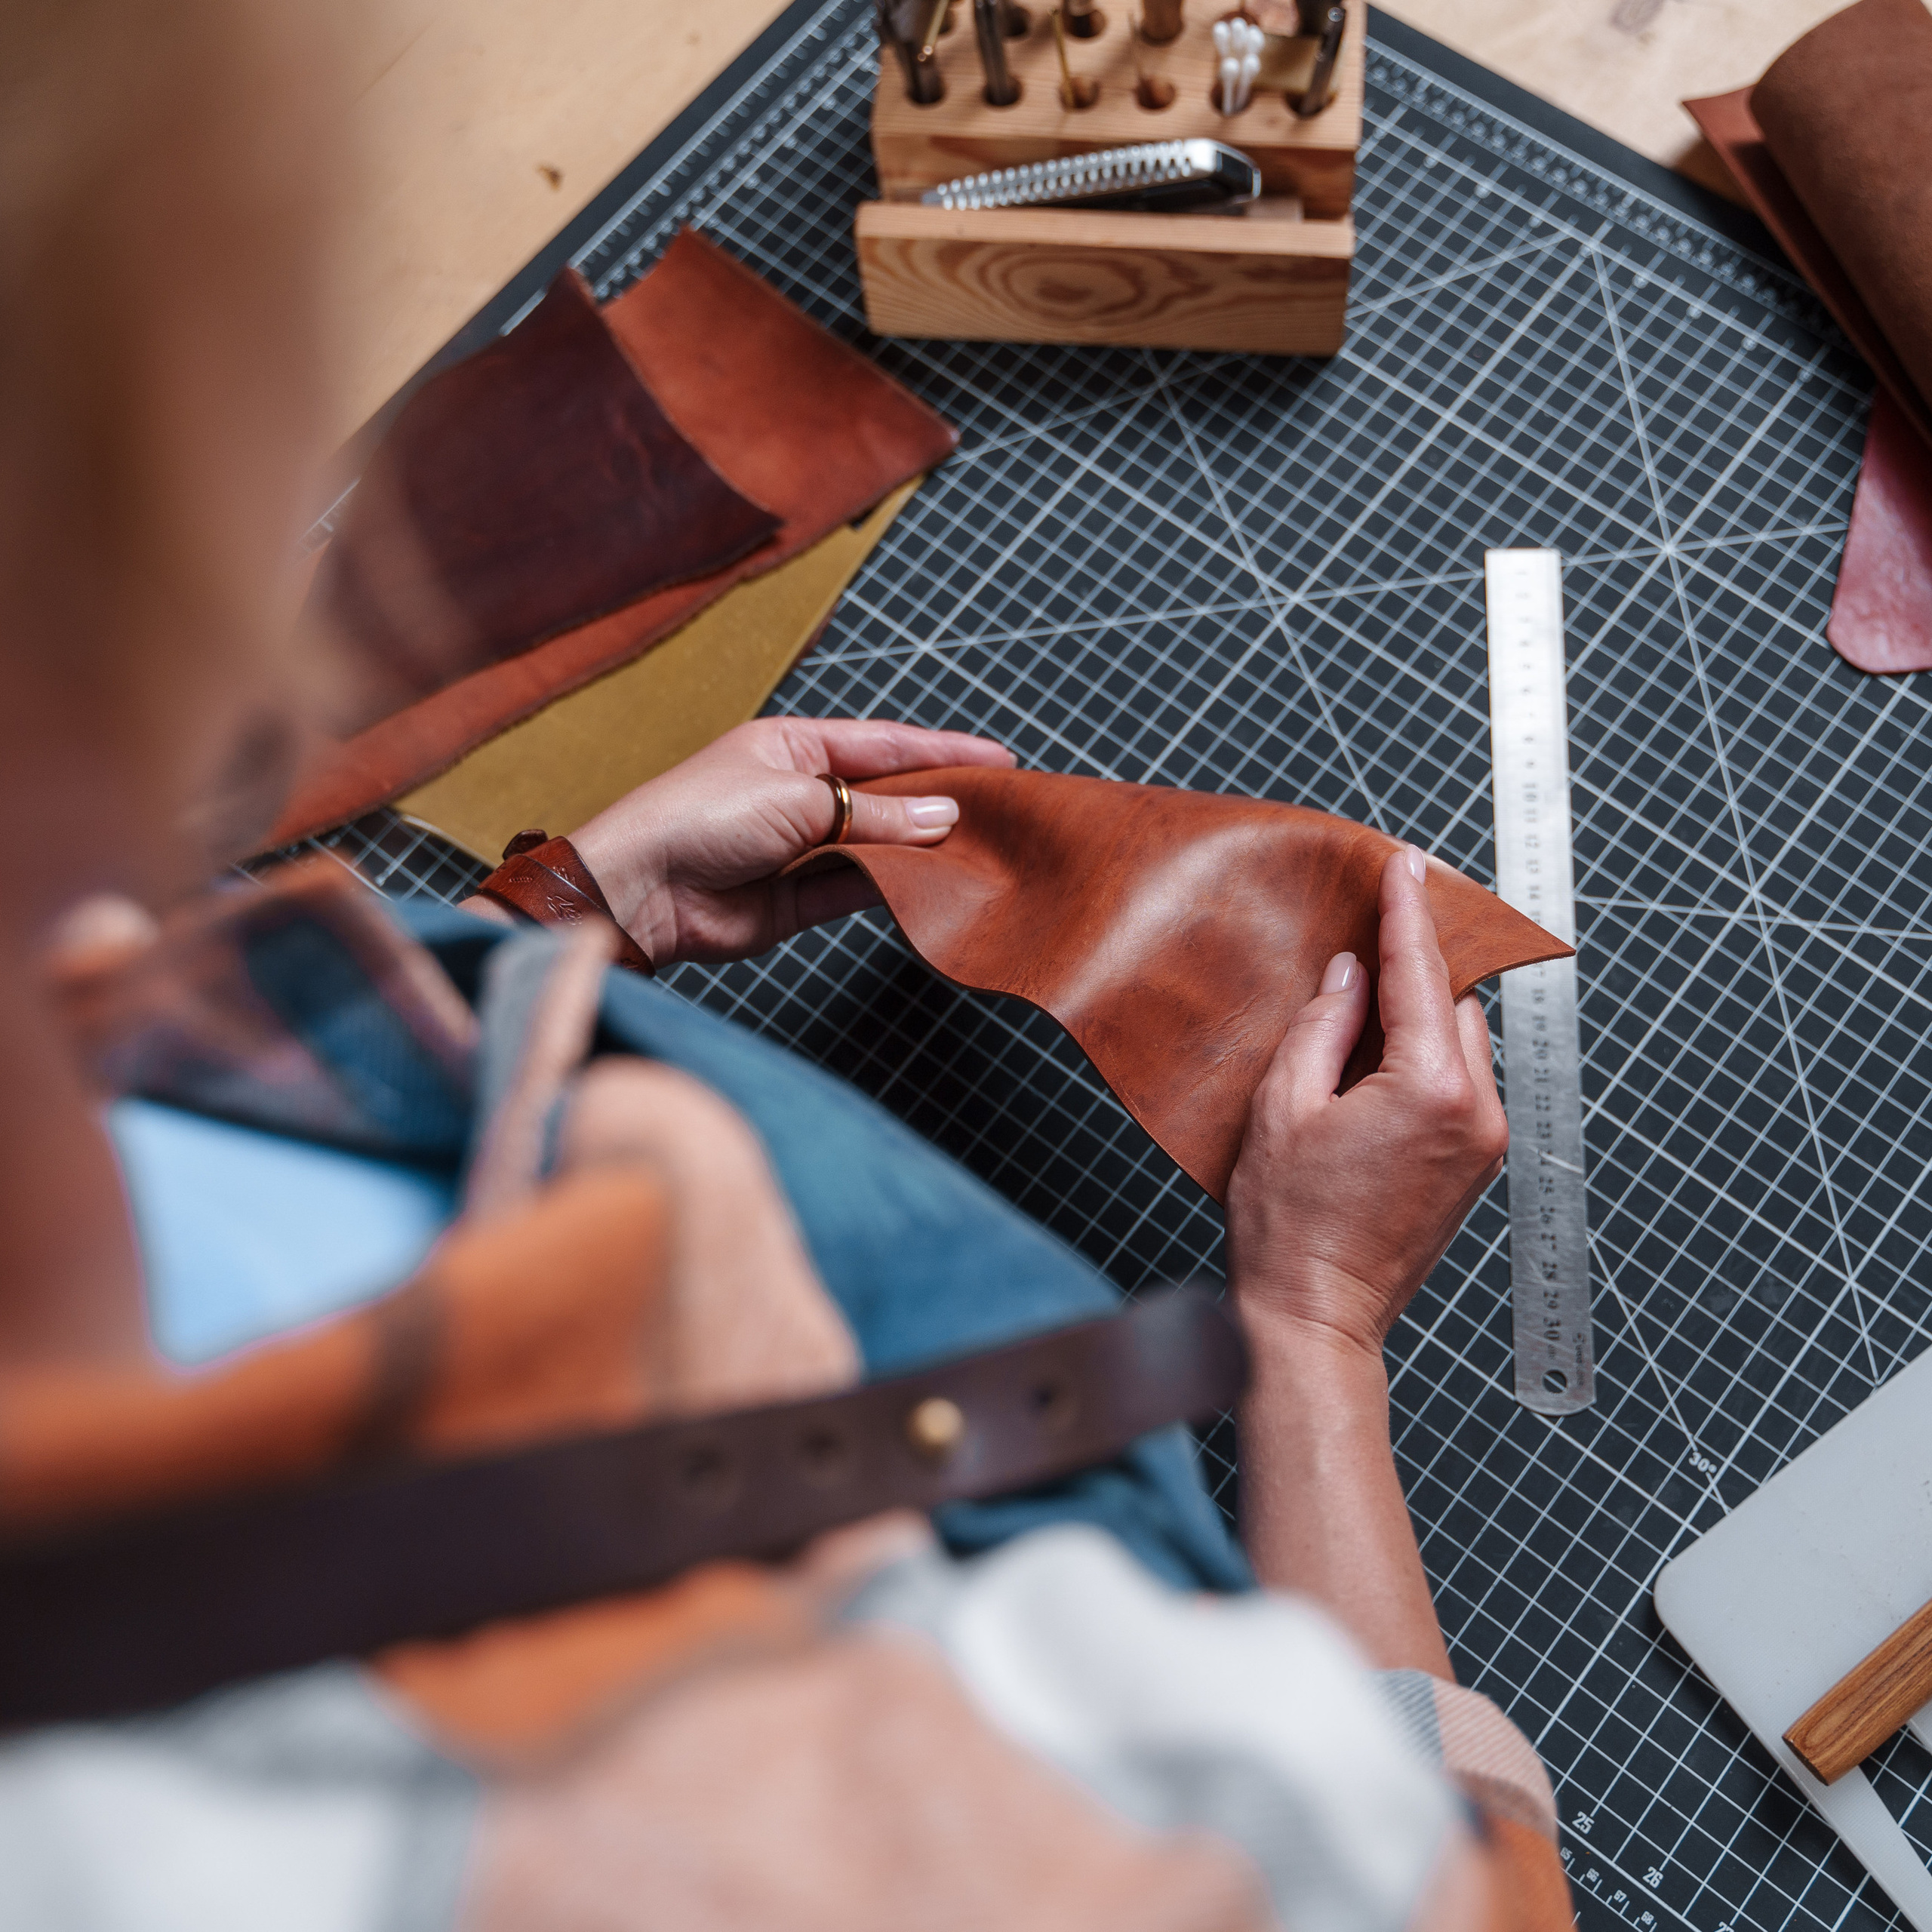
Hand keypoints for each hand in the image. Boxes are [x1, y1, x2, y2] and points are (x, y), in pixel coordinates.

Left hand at [568, 717, 1013, 966]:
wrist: (640, 889)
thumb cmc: (700, 818)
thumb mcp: (798, 799)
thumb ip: (877, 812)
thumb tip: (945, 815)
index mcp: (795, 746)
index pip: (887, 744)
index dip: (945, 750)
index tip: (1001, 760)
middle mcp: (803, 795)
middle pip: (889, 797)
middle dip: (942, 804)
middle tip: (1004, 813)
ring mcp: (803, 849)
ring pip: (880, 848)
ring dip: (924, 853)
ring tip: (983, 854)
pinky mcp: (799, 901)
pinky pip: (860, 891)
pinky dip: (897, 890)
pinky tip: (936, 887)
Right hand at [1224, 844, 1507, 1358]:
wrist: (1316, 1321)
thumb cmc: (1288, 1228)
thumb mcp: (1283, 1106)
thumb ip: (1323, 1027)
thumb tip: (1350, 974)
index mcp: (1431, 1089)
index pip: (1421, 975)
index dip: (1407, 912)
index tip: (1403, 864)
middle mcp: (1476, 1112)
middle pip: (1452, 1003)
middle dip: (1413, 962)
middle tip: (1372, 922)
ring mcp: (1482, 1143)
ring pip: (1460, 1042)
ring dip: (1417, 1012)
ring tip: (1360, 1000)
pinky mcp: (1472, 1166)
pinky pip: (1457, 1083)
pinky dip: (1423, 1056)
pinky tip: (1373, 1057)